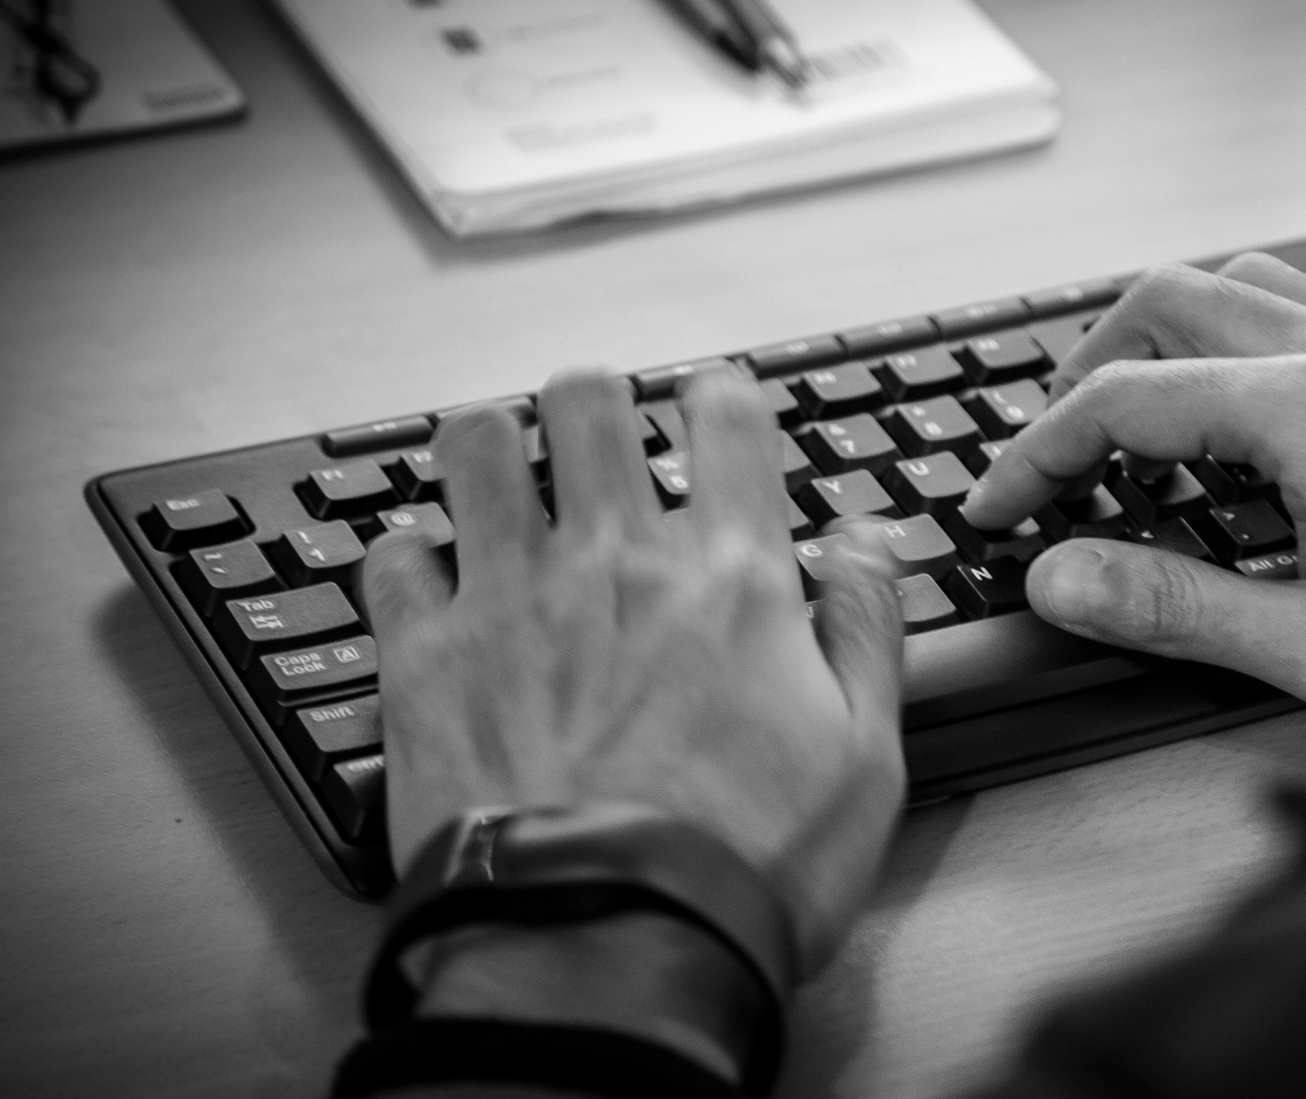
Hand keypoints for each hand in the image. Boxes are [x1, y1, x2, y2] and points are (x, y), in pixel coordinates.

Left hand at [363, 365, 904, 974]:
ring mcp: (510, 600)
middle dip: (598, 403)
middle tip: (603, 441)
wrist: (609, 952)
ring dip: (497, 450)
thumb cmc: (744, 866)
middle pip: (589, 400)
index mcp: (730, 577)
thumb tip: (864, 540)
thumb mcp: (867, 754)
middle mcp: (616, 564)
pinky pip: (394, 554)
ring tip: (509, 484)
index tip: (717, 416)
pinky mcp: (425, 660)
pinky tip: (434, 577)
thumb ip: (867, 627)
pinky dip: (412, 552)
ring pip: (479, 445)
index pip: (726, 414)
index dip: (723, 397)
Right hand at [963, 255, 1305, 740]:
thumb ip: (1175, 605)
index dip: (1037, 453)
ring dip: (1166, 341)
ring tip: (1136, 432)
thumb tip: (1060, 575)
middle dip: (1087, 366)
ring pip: (1243, 288)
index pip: (1123, 400)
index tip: (997, 510)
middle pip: (1170, 300)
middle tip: (1050, 453)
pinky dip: (1239, 348)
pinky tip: (1251, 433)